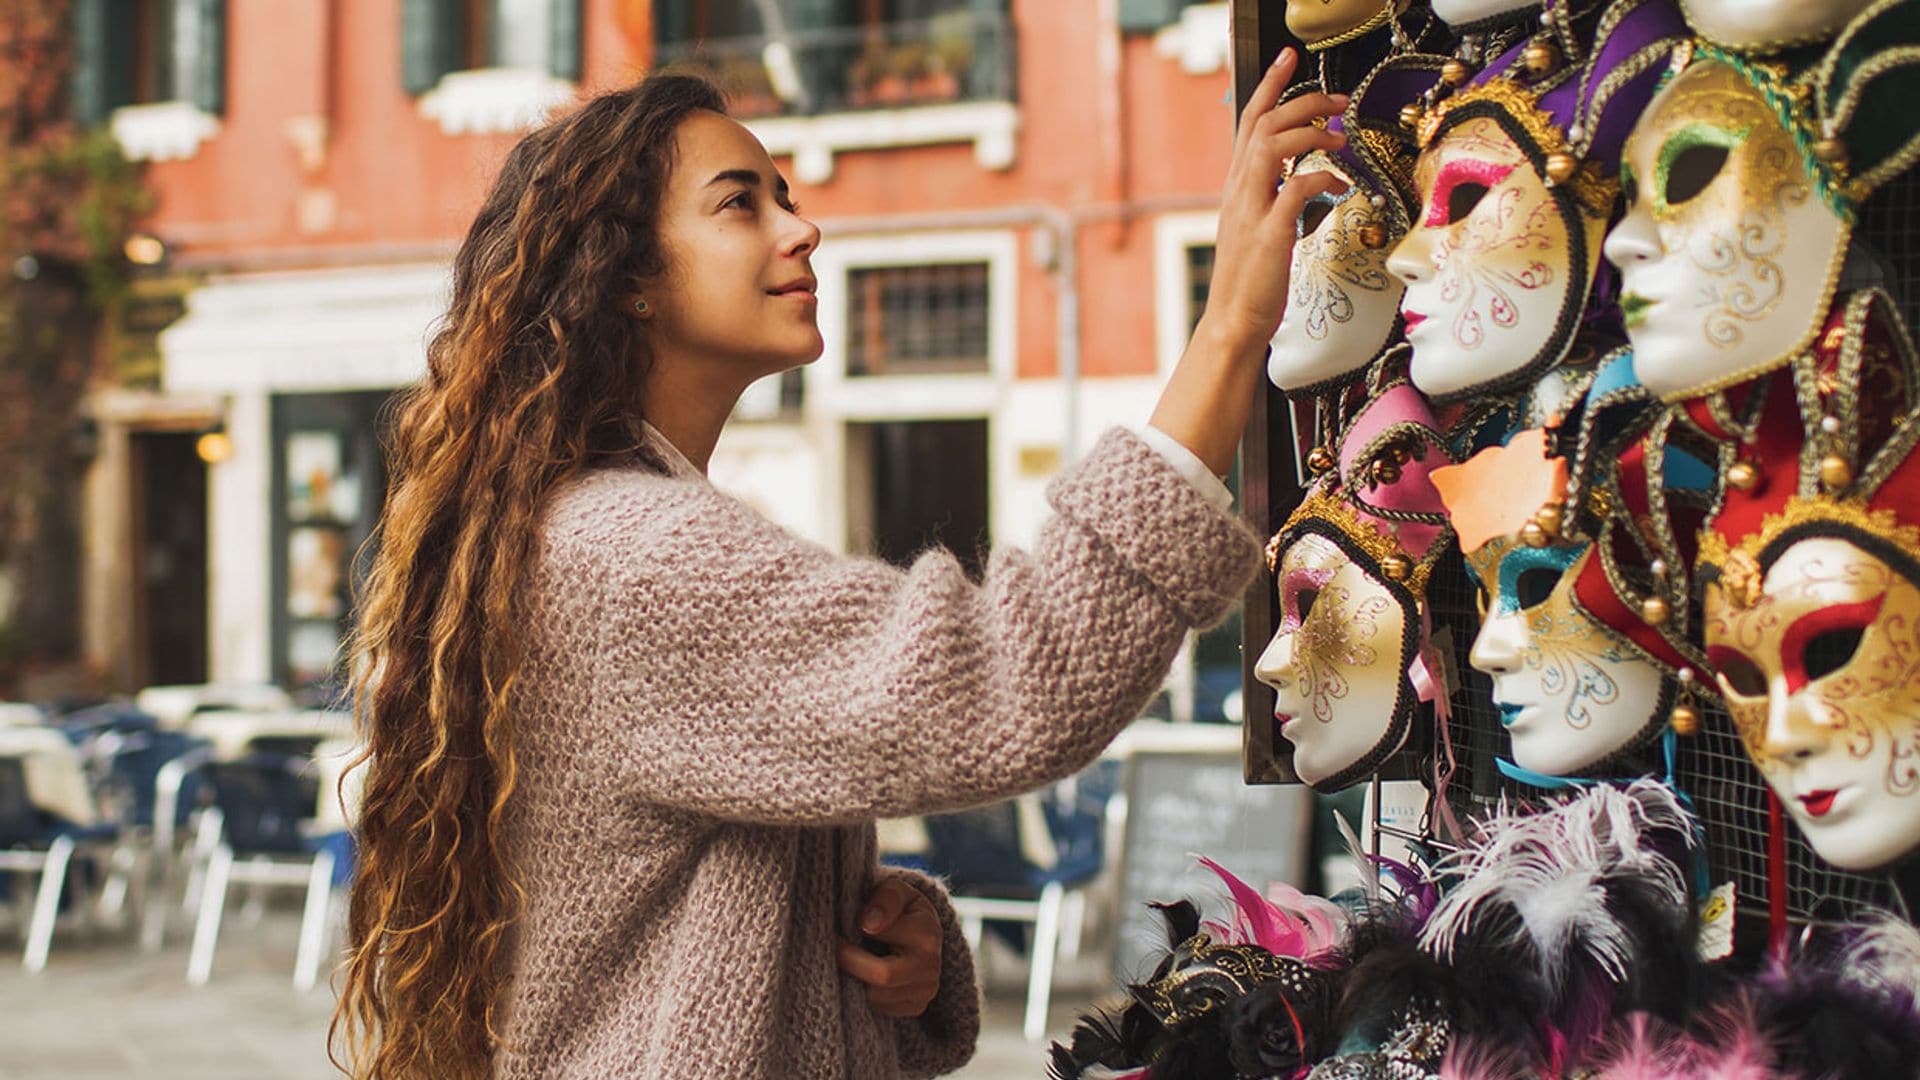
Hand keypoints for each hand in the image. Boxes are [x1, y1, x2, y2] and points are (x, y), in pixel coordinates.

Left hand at [837, 878, 943, 1018]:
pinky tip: (863, 975)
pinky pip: (880, 1009)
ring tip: (849, 960)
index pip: (880, 937)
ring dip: (855, 979)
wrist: (920, 931)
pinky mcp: (916, 1007)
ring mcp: (925, 990)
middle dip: (849, 963)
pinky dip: (865, 994)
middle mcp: (931, 966)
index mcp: (927, 932)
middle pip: (882, 977)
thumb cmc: (901, 907)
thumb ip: (886, 898)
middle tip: (831, 948)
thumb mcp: (895, 889)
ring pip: (876, 997)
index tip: (840, 923)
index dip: (854, 930)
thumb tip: (869, 924)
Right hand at [1200, 47, 1349, 355]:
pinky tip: (1340, 184)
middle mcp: (1239, 191)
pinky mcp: (1270, 235)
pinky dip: (1321, 177)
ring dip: (1312, 133)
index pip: (1250, 121)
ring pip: (1274, 146)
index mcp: (1237, 186)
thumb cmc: (1252, 279)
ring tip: (1341, 138)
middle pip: (1264, 123)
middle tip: (1338, 98)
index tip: (1290, 59)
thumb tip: (1310, 175)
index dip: (1271, 85)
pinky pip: (1295, 189)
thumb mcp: (1259, 226)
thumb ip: (1275, 195)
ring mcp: (1252, 211)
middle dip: (1303, 101)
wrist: (1234, 322)